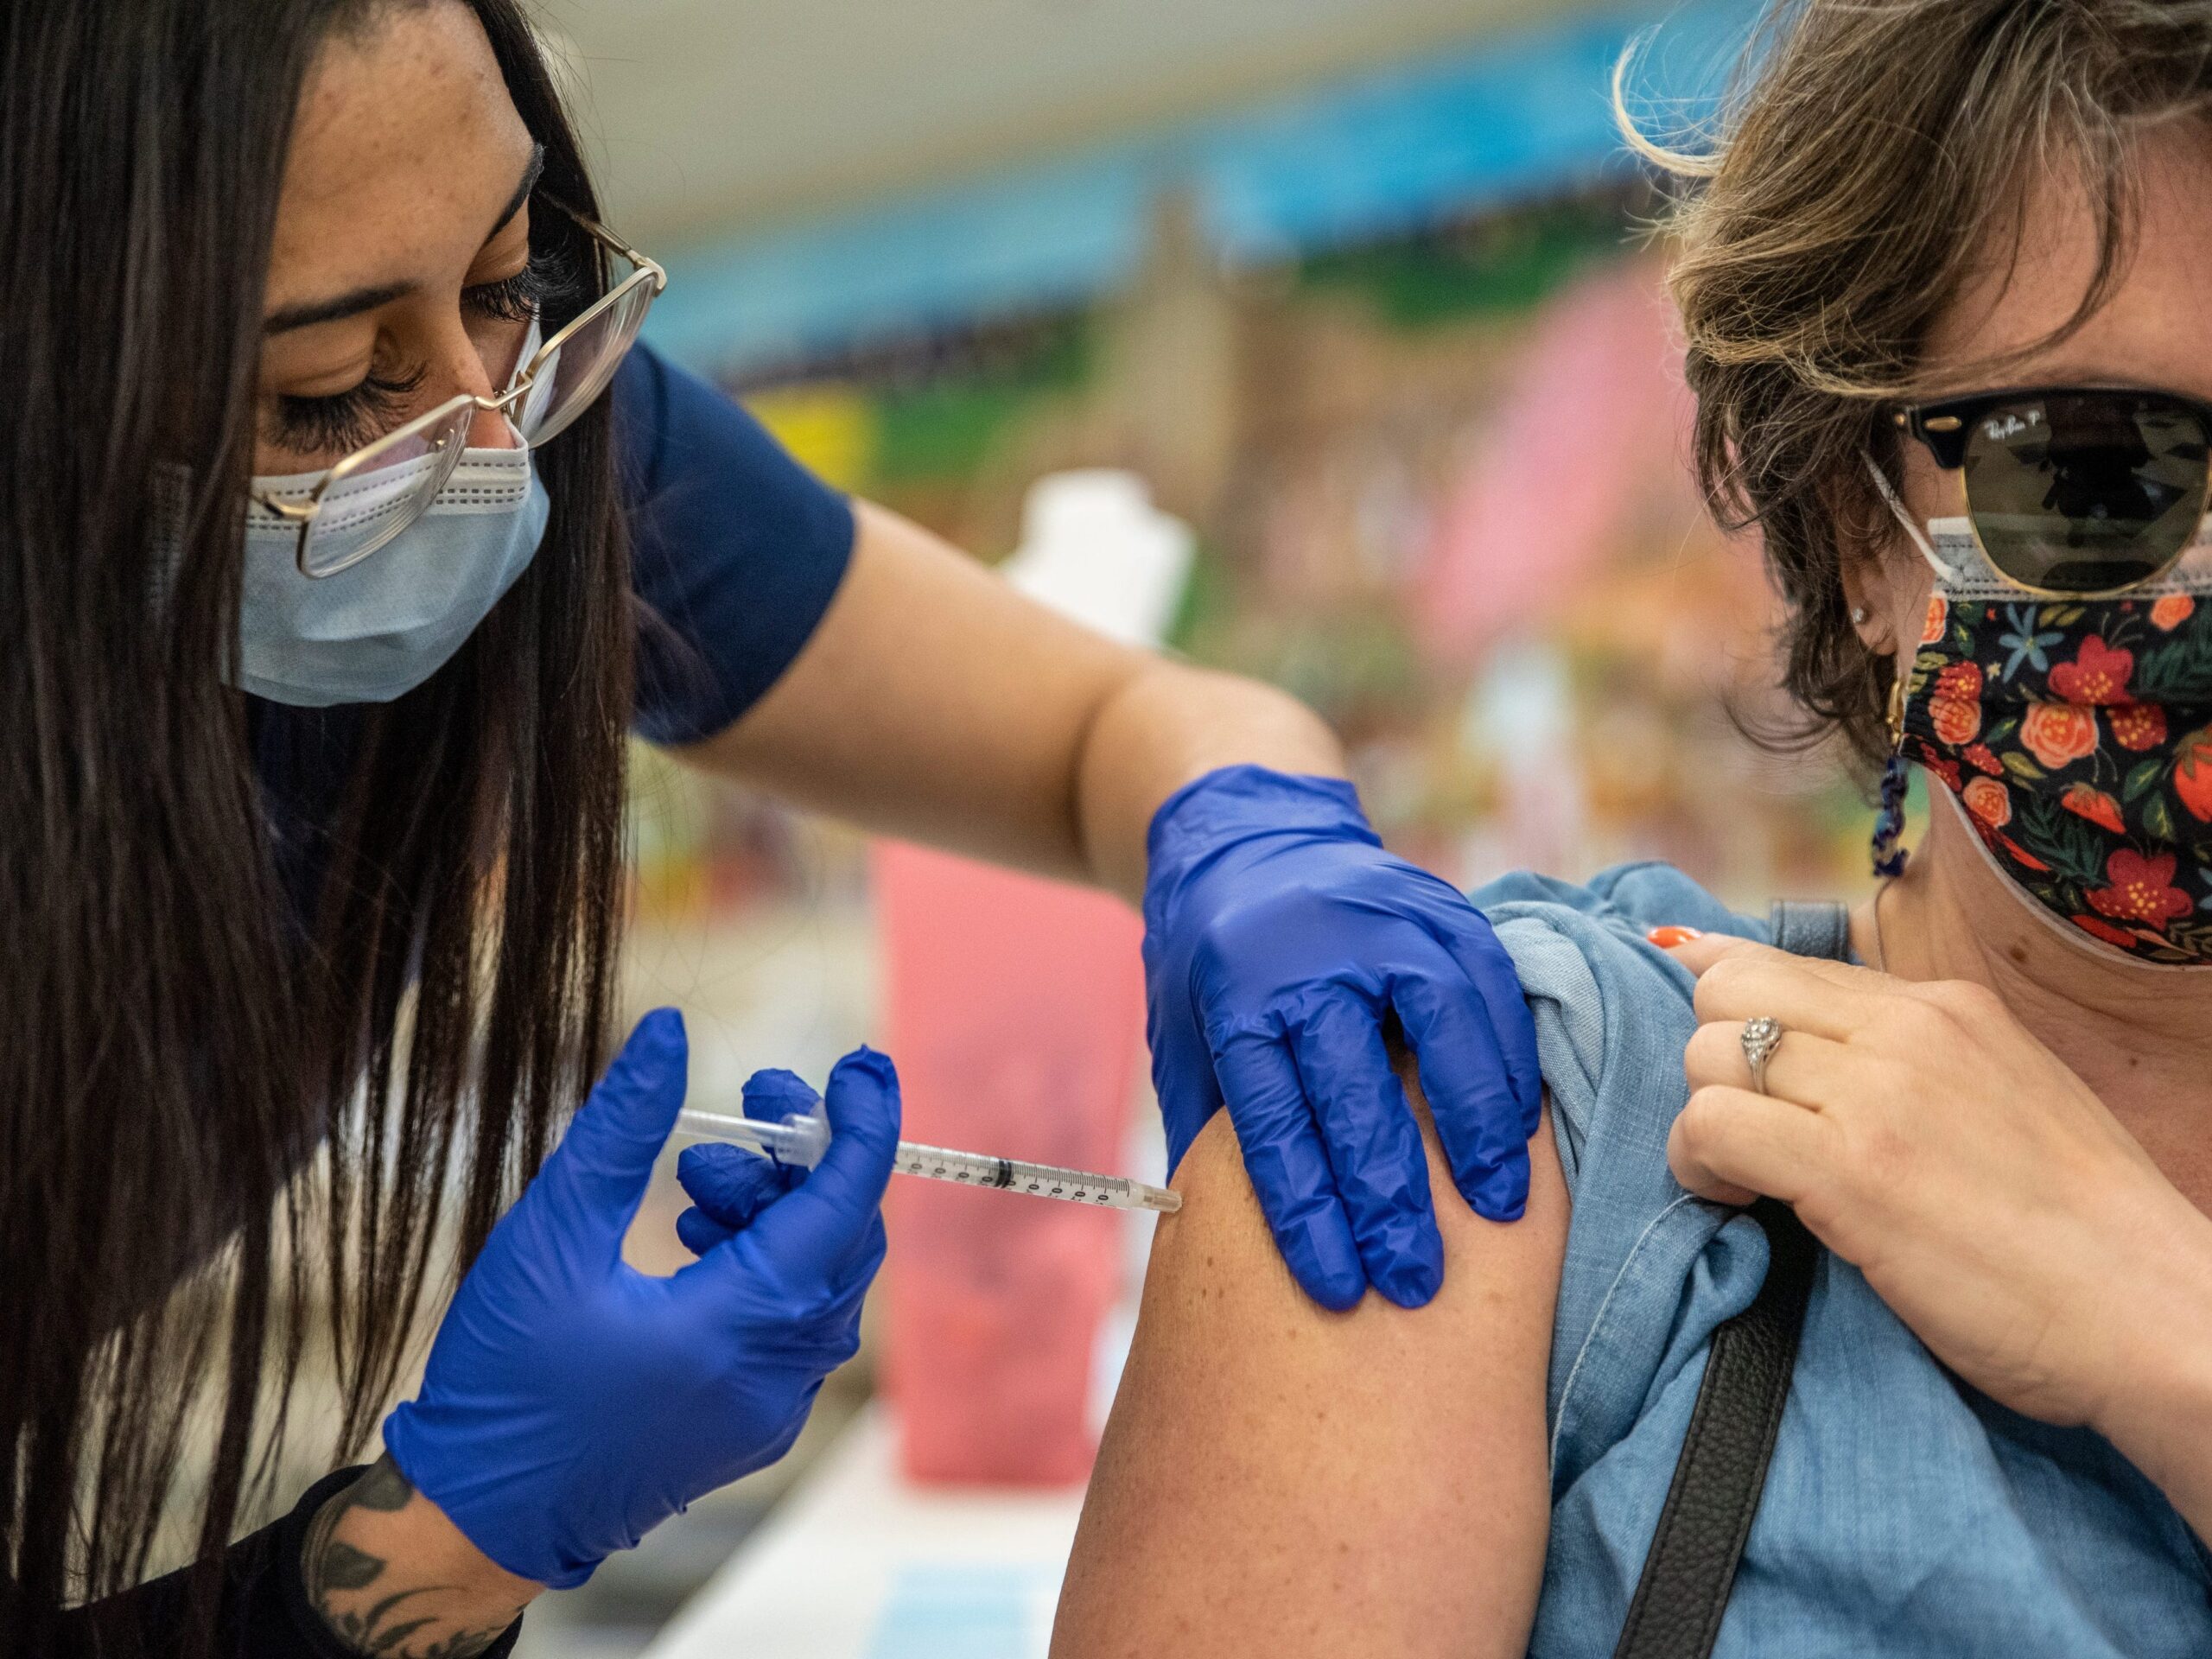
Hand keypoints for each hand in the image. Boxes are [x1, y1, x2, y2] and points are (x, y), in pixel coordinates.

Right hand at [382, 1012, 896, 1587]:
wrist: (477, 1516)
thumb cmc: (504, 1381)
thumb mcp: (549, 1234)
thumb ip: (620, 1128)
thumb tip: (670, 1032)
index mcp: (741, 1328)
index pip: (846, 1204)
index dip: (862, 1123)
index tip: (860, 1062)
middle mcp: (779, 1376)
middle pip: (841, 1236)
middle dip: (803, 1156)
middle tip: (748, 1102)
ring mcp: (772, 1409)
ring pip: (819, 1278)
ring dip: (775, 1209)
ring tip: (691, 1180)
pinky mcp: (750, 1425)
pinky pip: (794, 1324)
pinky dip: (764, 1263)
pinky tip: (694, 1238)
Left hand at [1143, 766, 1541, 1309]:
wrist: (1252, 840)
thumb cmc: (1214, 967)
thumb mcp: (1183, 1036)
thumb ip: (1205, 1126)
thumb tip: (1213, 1244)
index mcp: (1236, 995)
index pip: (1272, 1118)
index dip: (1306, 1211)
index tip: (1337, 1290)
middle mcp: (1310, 955)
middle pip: (1355, 1090)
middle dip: (1388, 1197)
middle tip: (1417, 1282)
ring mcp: (1385, 924)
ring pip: (1443, 1032)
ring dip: (1475, 1130)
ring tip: (1498, 1211)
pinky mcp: (1443, 910)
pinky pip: (1492, 994)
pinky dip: (1509, 1067)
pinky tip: (1520, 1135)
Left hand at [1660, 932, 2197, 1431]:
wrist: (2156, 1311)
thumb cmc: (2079, 1231)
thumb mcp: (2002, 1099)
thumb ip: (1909, 1062)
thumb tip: (1817, 1044)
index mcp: (1946, 1007)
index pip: (1784, 964)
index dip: (1730, 1010)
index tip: (1721, 1061)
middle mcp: (1909, 1029)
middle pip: (1729, 992)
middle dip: (1713, 1063)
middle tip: (1748, 1134)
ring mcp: (1879, 1091)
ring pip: (1709, 1053)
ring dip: (1705, 1120)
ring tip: (1747, 1178)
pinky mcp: (1852, 1167)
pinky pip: (1712, 1125)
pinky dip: (1700, 1165)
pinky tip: (1740, 1202)